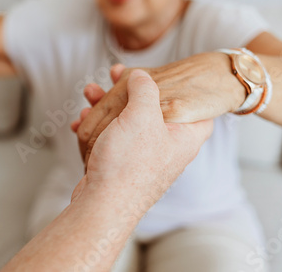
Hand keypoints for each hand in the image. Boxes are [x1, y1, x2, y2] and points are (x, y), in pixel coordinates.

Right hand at [75, 52, 243, 162]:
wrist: (103, 204)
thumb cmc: (128, 163)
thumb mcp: (142, 115)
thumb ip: (145, 88)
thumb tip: (141, 76)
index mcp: (184, 137)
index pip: (199, 110)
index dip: (187, 91)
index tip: (173, 77)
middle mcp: (168, 148)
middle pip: (155, 109)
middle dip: (131, 91)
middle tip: (116, 76)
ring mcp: (144, 158)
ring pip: (129, 122)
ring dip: (107, 106)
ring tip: (90, 93)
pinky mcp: (123, 165)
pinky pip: (113, 138)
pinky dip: (97, 126)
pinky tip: (81, 120)